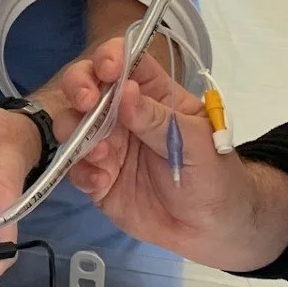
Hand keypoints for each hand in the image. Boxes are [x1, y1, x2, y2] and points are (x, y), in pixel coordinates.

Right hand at [57, 40, 287, 273]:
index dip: (111, 56)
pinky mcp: (97, 178)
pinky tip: (101, 182)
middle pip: (88, 86)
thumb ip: (159, 119)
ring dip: (77, 132)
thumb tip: (125, 90)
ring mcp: (107, 146)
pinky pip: (74, 168)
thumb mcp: (196, 143)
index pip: (127, 63)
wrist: (212, 229)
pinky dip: (81, 171)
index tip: (108, 69)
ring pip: (72, 124)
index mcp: (153, 95)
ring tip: (102, 153)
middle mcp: (123, 115)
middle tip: (86, 102)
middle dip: (79, 87)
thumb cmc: (215, 176)